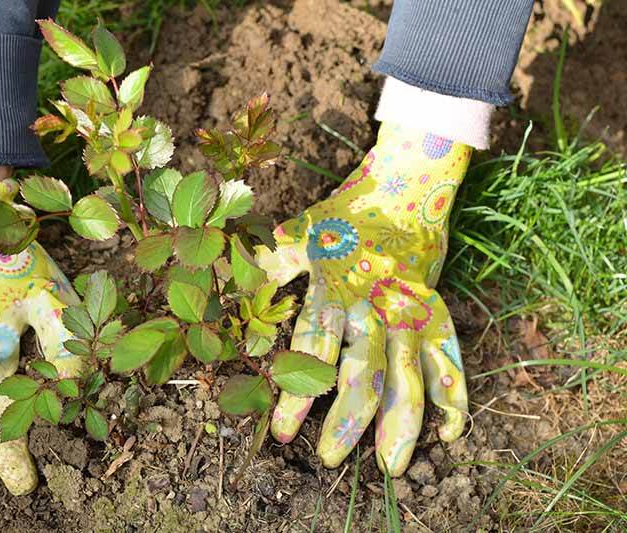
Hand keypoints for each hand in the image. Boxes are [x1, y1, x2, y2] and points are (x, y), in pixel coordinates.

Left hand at [257, 123, 469, 474]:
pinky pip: (448, 358)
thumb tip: (234, 283)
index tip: (283, 433)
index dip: (298, 393)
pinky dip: (453, 395)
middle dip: (349, 419)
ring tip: (391, 468)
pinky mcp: (436, 311)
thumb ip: (271, 264)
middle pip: (366, 370)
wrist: (408, 186)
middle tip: (329, 459)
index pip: (314, 349)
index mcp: (336, 286)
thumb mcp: (301, 233)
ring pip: (410, 375)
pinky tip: (449, 433)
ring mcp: (411, 310)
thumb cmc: (346, 214)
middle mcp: (375, 303)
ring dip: (403, 424)